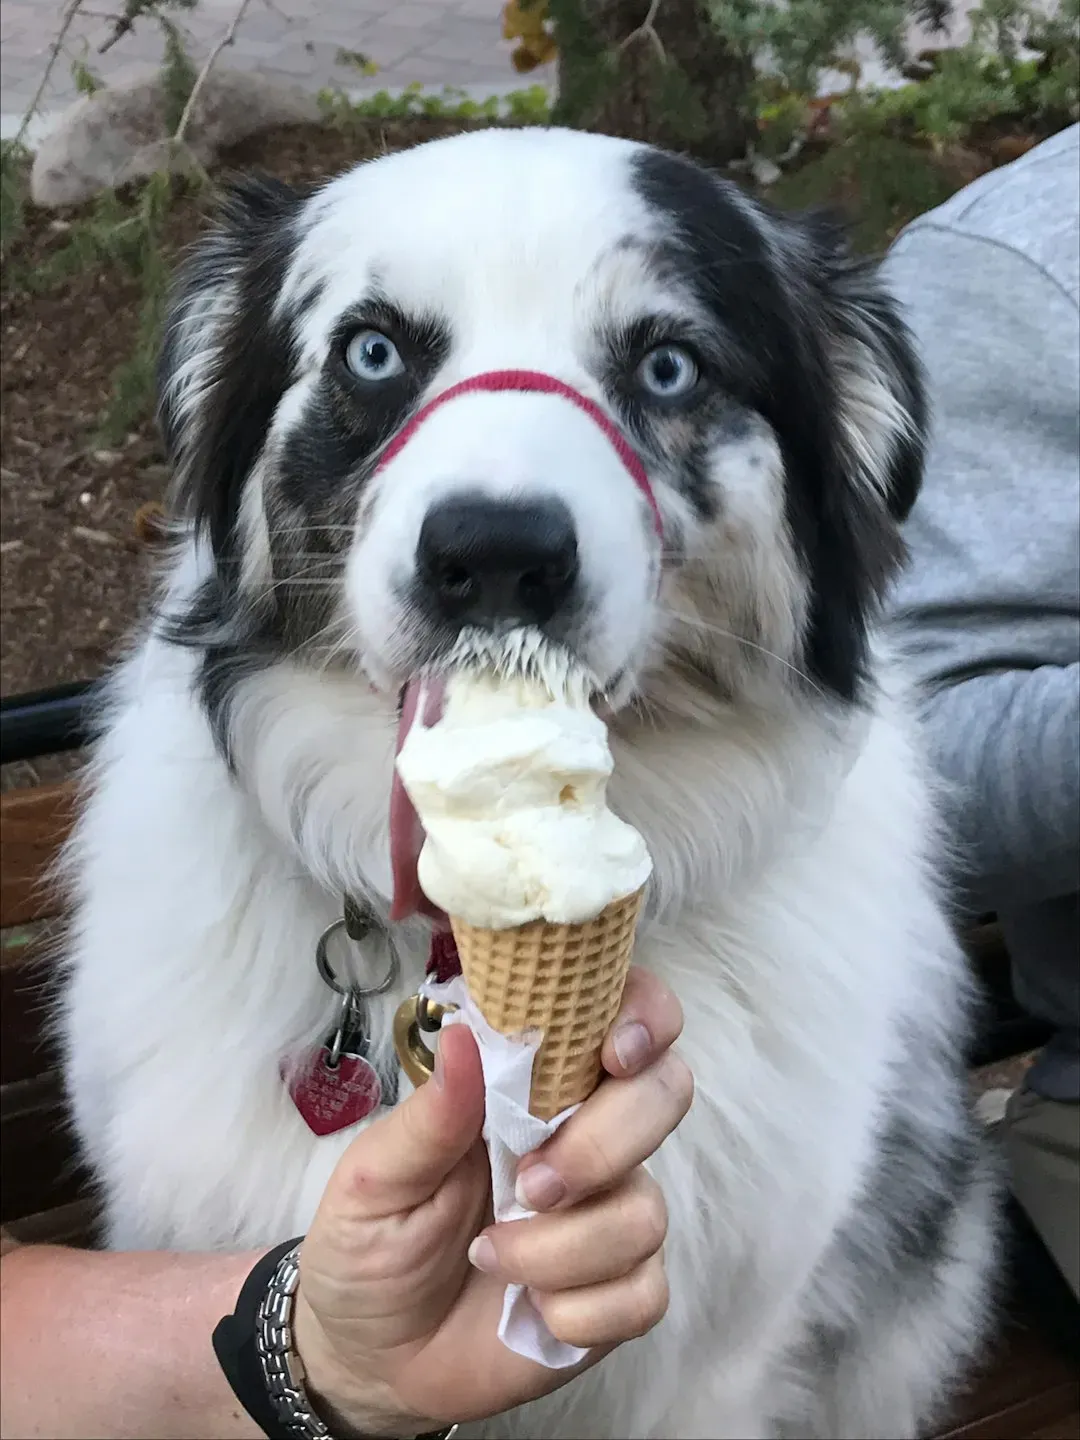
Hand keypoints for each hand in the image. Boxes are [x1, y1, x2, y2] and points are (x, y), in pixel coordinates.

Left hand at [294, 966, 690, 1435]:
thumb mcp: (375, 1179)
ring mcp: (610, 1215)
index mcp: (532, 1089)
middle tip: (530, 1186)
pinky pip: (644, 1293)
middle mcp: (587, 1137)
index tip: (614, 1053)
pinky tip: (529, 1311)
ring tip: (488, 1257)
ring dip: (561, 1249)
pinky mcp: (621, 1294)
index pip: (623, 1018)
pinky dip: (579, 1313)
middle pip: (664, 1096)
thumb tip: (464, 1037)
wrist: (370, 1359)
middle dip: (604, 1144)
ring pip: (645, 1211)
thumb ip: (428, 1117)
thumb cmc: (370, 1247)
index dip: (644, 1016)